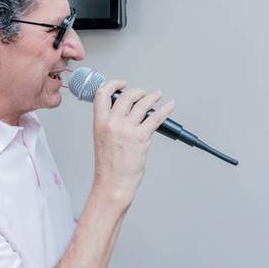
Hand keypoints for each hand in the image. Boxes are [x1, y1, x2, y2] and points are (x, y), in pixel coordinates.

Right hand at [91, 79, 175, 207]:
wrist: (113, 183)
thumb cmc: (108, 166)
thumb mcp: (102, 139)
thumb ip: (110, 124)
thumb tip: (124, 113)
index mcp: (99, 122)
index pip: (102, 94)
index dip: (113, 84)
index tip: (122, 84)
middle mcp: (112, 123)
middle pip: (126, 96)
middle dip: (137, 91)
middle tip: (143, 93)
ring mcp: (127, 129)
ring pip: (142, 104)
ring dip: (152, 97)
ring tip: (156, 96)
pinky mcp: (141, 137)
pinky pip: (156, 117)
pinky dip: (165, 109)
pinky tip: (169, 106)